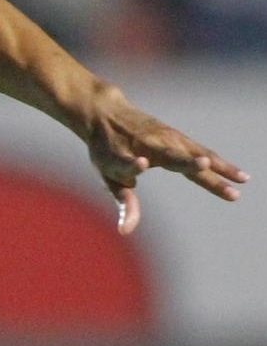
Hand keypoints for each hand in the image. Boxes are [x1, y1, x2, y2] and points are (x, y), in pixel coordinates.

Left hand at [85, 85, 245, 233]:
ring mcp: (168, 138)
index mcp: (122, 154)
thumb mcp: (107, 173)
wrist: (108, 114)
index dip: (132, 165)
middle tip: (208, 173)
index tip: (141, 163)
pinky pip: (203, 152)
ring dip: (218, 168)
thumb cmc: (106, 149)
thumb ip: (123, 200)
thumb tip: (126, 231)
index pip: (128, 162)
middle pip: (173, 158)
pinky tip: (238, 175)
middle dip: (191, 165)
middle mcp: (149, 144)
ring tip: (241, 181)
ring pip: (196, 154)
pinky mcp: (180, 138)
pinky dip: (220, 163)